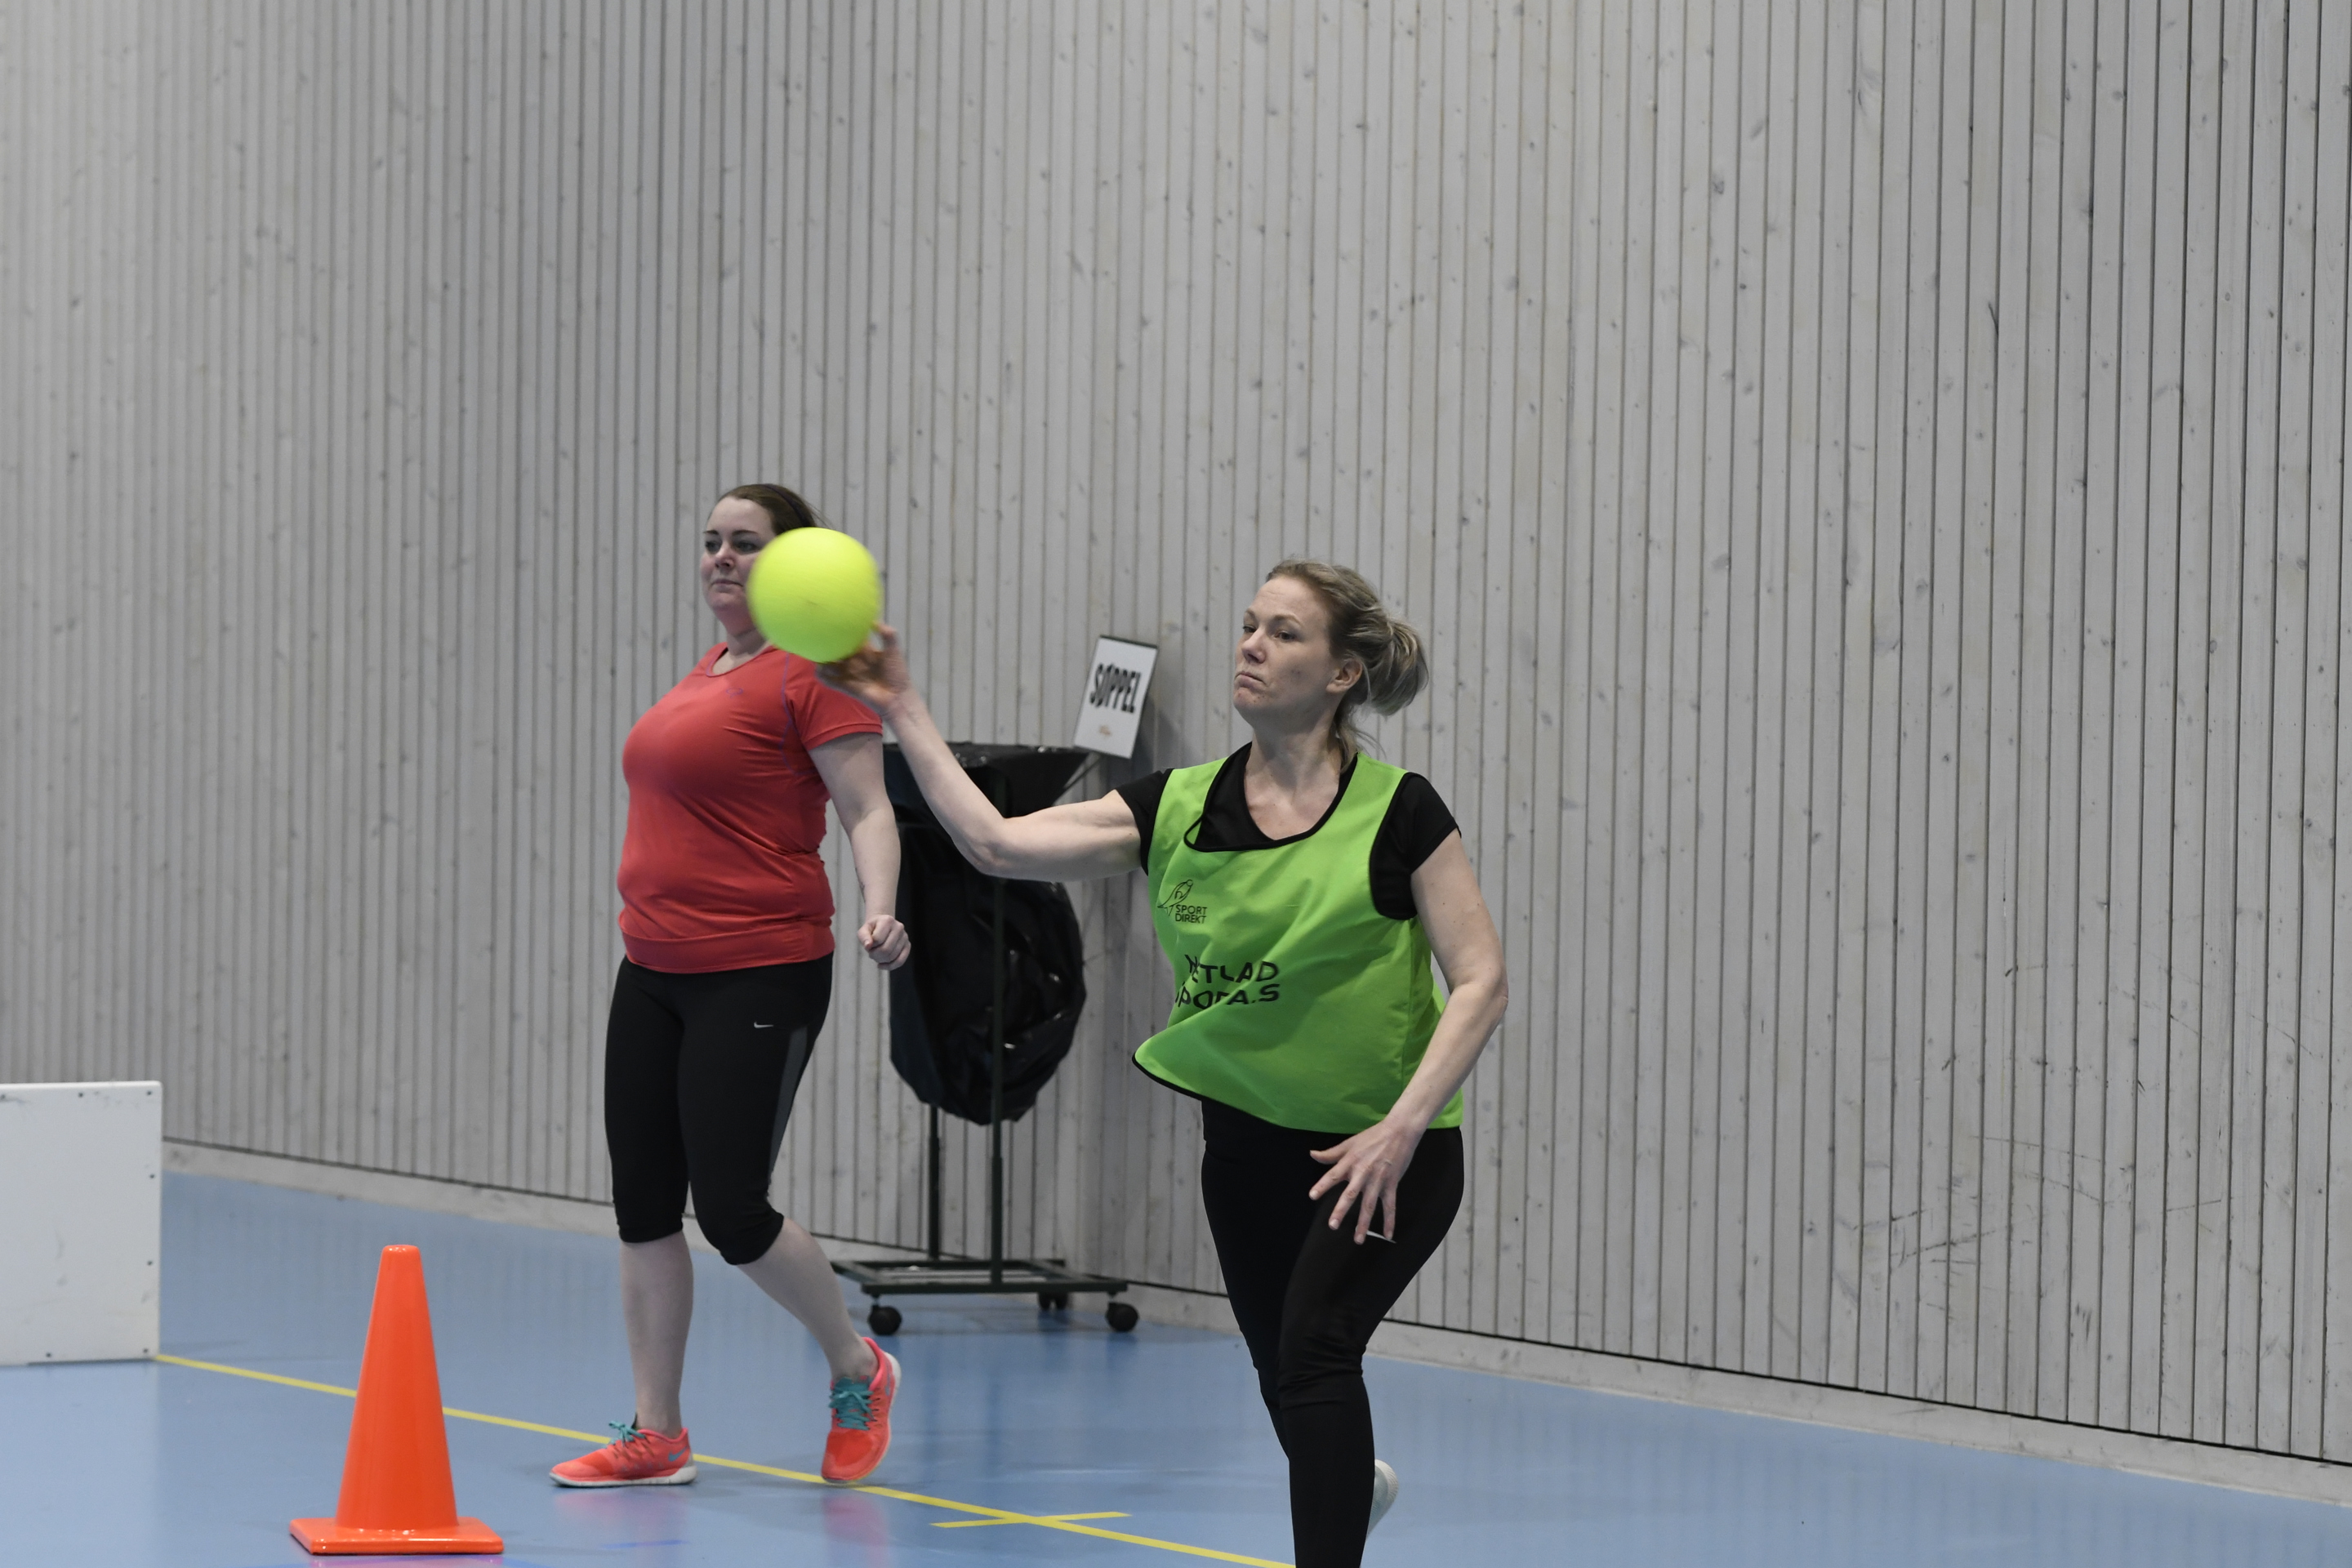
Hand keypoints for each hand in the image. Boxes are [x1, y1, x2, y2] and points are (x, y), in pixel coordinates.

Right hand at [817, 623, 911, 713]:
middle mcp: (856, 662)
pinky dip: (824, 677)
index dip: (844, 632)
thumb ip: (887, 635)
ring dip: (823, 661)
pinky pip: (832, 681)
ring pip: (832, 666)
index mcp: (866, 651)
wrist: (898, 697)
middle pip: (839, 652)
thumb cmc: (897, 673)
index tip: (834, 622)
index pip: (852, 639)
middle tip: (817, 636)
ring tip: (813, 653)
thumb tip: (872, 620)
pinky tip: (818, 671)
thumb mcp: (893, 651)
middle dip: (830, 645)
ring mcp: (850, 674)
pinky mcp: (847, 687)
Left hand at [857, 914, 910, 970]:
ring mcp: (904, 937)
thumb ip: (864, 937)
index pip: (877, 939)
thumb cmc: (872, 928)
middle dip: (875, 955)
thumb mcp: (864, 930)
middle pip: (886, 949)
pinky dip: (890, 966)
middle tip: (871, 953)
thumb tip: (868, 946)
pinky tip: (881, 965)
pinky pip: (900, 961)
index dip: (870, 946)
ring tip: (876, 955)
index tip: (868, 945)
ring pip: (892, 956)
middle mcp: (899, 927)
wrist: (882, 924)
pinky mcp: (907, 945)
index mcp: (887, 921)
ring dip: (880, 960)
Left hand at [1307, 1116, 1424, 1243]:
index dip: (1322, 1185)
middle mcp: (1363, 1173)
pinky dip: (1389, 1221)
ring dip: (1363, 1223)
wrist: (1399, 1132)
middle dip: (1341, 1210)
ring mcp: (1378, 1180)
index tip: (1312, 1196)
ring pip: (1369, 1205)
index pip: (1333, 1175)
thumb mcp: (1350, 1142)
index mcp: (1350, 1162)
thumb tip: (1312, 1155)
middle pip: (1350, 1194)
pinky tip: (1388, 1235)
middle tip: (1333, 1225)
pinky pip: (1390, 1206)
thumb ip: (1331, 1153)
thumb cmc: (1372, 1136)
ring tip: (1357, 1239)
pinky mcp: (1392, 1184)